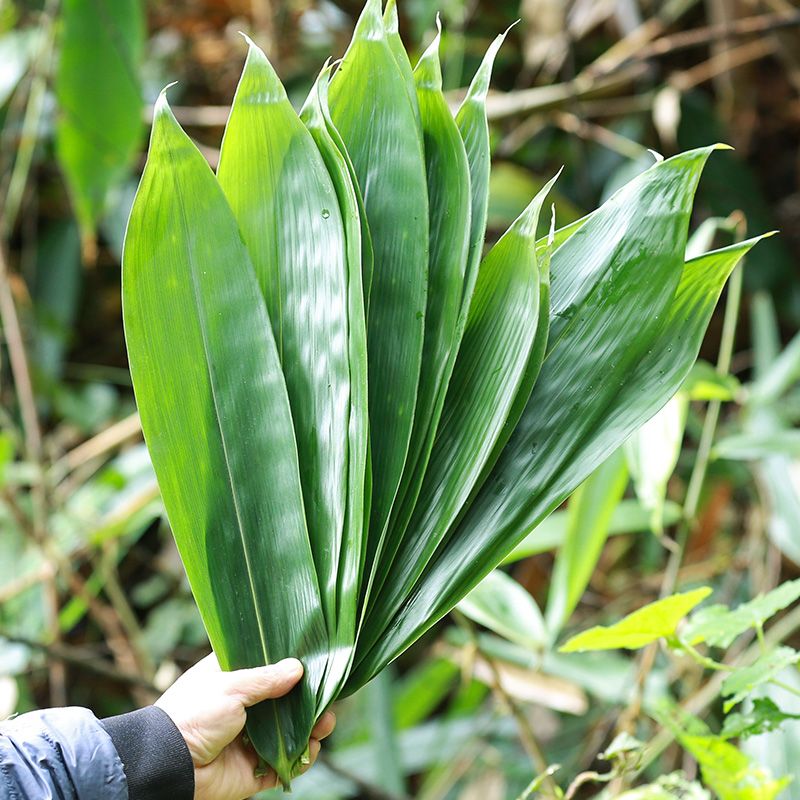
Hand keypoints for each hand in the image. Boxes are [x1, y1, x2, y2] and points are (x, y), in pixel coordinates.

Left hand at [155, 654, 335, 799]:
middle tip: (328, 697)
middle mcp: (244, 708)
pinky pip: (285, 764)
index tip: (314, 661)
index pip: (267, 668)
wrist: (169, 765)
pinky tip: (311, 749)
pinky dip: (301, 758)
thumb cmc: (193, 714)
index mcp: (233, 680)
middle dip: (308, 701)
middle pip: (285, 702)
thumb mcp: (231, 686)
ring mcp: (250, 739)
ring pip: (290, 732)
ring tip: (325, 723)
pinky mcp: (253, 769)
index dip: (290, 665)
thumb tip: (298, 668)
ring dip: (311, 728)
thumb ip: (266, 678)